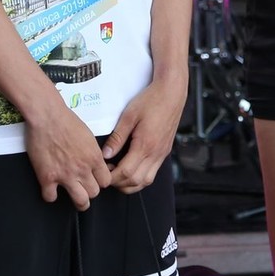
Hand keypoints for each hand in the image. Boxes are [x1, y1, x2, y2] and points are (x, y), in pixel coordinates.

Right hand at [26, 101, 112, 209]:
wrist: (47, 116)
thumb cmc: (66, 120)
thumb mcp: (88, 135)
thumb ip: (92, 152)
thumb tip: (93, 161)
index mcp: (94, 158)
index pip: (106, 181)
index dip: (101, 181)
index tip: (96, 180)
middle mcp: (82, 169)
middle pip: (94, 193)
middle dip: (90, 191)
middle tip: (85, 188)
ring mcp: (65, 175)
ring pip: (80, 201)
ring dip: (78, 201)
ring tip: (75, 198)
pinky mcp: (47, 177)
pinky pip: (51, 197)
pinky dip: (50, 195)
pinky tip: (51, 189)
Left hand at [102, 79, 183, 193]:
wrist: (172, 92)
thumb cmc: (151, 100)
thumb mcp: (128, 116)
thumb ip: (117, 138)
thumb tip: (105, 155)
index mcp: (145, 145)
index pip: (126, 173)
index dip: (112, 177)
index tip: (102, 173)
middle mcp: (156, 153)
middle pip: (136, 182)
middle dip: (119, 183)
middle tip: (107, 174)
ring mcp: (162, 154)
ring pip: (146, 181)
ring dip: (130, 183)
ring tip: (118, 172)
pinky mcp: (165, 151)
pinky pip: (152, 173)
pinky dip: (140, 177)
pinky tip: (131, 167)